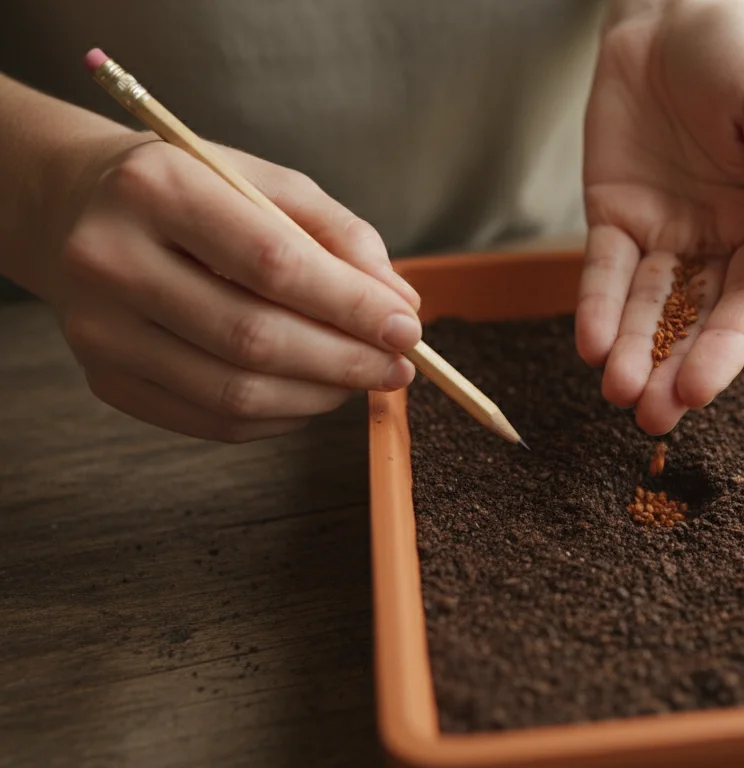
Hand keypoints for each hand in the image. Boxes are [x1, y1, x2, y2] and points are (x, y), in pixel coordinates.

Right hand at [46, 134, 422, 442]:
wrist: (75, 209)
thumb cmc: (189, 191)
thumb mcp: (266, 182)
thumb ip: (340, 235)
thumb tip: (399, 303)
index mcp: (158, 189)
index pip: (273, 263)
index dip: (350, 305)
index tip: (406, 327)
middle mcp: (113, 260)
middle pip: (253, 338)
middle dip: (344, 361)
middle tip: (399, 366)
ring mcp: (100, 330)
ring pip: (234, 393)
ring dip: (318, 395)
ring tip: (360, 377)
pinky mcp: (105, 379)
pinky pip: (211, 421)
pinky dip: (279, 417)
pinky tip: (310, 392)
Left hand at [575, 0, 743, 433]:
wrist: (671, 12)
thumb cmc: (739, 53)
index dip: (727, 346)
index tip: (700, 387)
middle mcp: (721, 241)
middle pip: (698, 317)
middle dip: (675, 367)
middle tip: (652, 416)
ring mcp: (667, 235)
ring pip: (649, 306)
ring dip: (634, 351)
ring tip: (618, 392)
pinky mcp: (616, 219)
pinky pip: (605, 271)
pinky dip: (597, 307)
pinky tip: (592, 343)